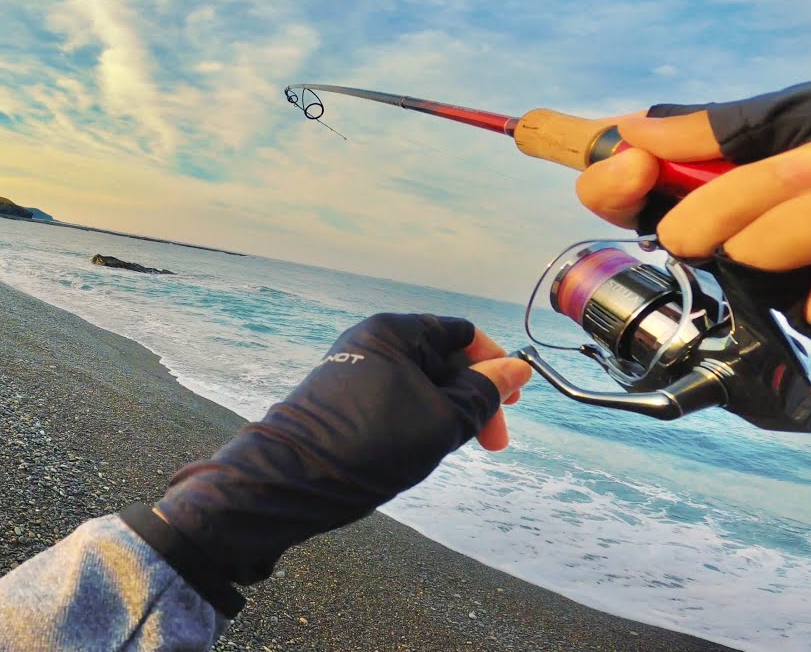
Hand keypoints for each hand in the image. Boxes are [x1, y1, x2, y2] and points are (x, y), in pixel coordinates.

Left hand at [154, 313, 530, 584]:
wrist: (292, 479)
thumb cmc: (371, 443)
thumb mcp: (442, 420)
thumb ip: (484, 394)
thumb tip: (518, 369)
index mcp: (394, 330)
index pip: (462, 334)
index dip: (495, 366)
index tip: (515, 404)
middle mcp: (372, 341)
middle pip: (442, 360)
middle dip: (473, 398)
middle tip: (492, 442)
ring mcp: (354, 370)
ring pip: (421, 385)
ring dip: (447, 414)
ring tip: (453, 448)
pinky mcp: (343, 400)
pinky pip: (396, 400)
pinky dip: (419, 421)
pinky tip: (422, 449)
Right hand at [575, 78, 810, 335]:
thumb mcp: (804, 115)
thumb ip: (720, 128)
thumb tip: (632, 131)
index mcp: (721, 178)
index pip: (629, 191)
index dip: (613, 183)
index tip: (636, 165)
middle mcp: (738, 230)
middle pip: (682, 234)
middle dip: (745, 197)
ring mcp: (780, 277)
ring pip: (752, 266)